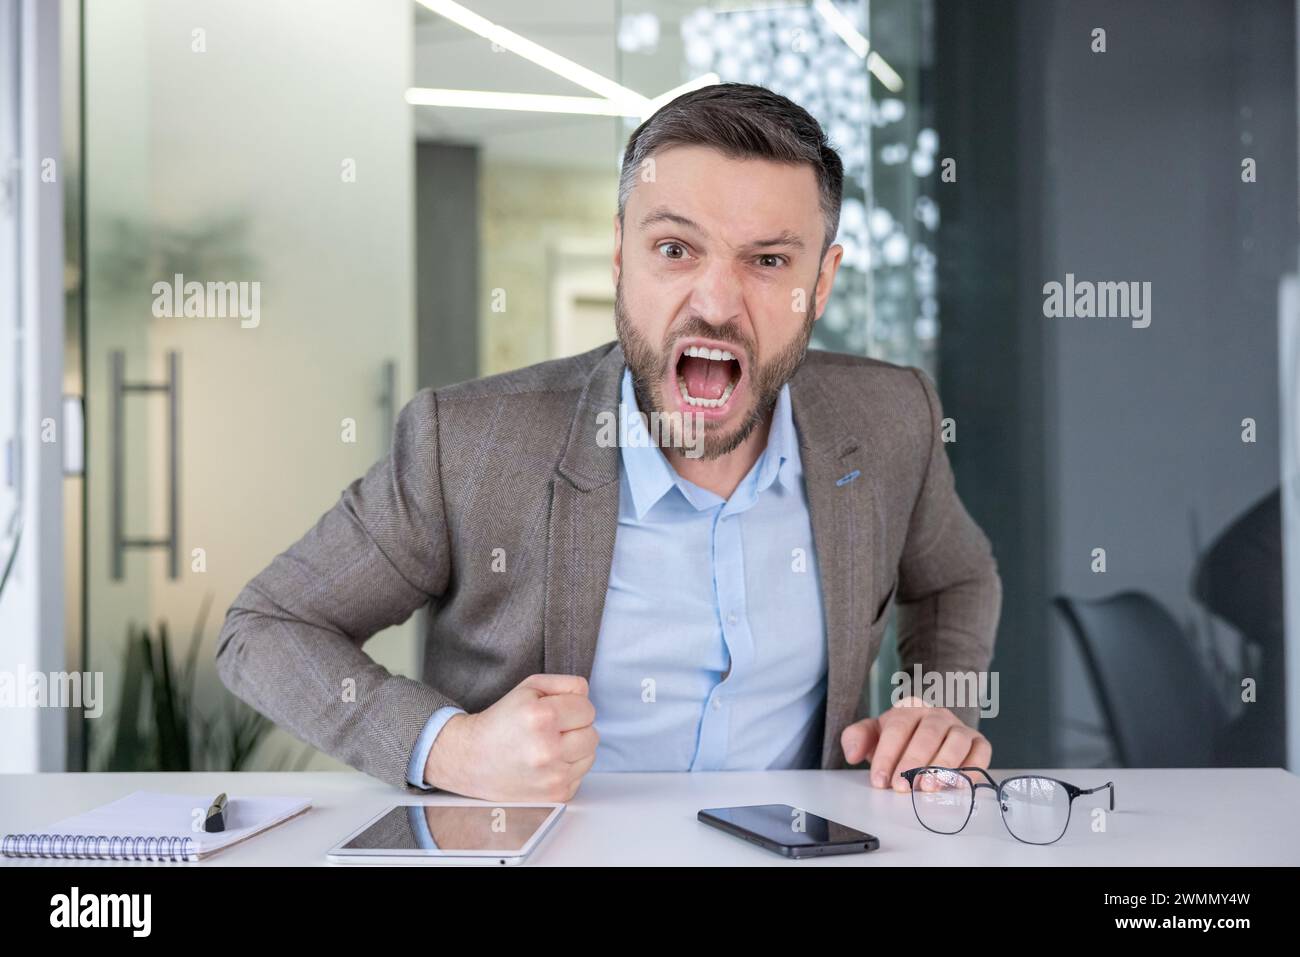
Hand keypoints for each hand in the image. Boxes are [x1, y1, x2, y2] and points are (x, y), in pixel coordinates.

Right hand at [423, 674, 597, 801]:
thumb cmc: (501, 722)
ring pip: (589, 756)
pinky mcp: (555, 796)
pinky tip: (546, 764)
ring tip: (547, 746)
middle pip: (592, 734)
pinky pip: (580, 776)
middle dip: (576, 729)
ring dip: (574, 749)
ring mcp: (552, 777)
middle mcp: (548, 750)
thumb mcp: (529, 688)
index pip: (587, 709)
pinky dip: (567, 768)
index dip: (573, 707)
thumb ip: (565, 684)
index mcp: (541, 717)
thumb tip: (587, 695)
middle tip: (551, 730)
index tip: (555, 711)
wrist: (472, 759)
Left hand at [840, 696, 990, 791]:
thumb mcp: (874, 734)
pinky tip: (956, 785)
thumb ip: (857, 738)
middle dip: (913, 763)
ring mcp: (960, 728)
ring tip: (928, 788)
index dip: (887, 755)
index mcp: (910, 708)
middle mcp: (937, 715)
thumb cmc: (900, 737)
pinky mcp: (979, 742)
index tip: (879, 780)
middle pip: (927, 734)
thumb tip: (852, 754)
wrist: (928, 732)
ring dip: (942, 766)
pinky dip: (971, 769)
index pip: (898, 728)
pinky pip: (980, 753)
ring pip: (956, 742)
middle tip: (901, 787)